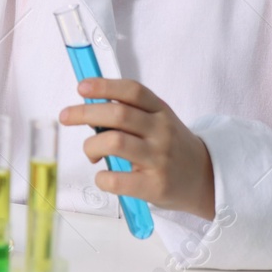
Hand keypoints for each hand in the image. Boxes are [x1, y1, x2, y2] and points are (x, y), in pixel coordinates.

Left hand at [59, 78, 215, 220]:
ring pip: (115, 143)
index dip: (105, 86)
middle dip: (84, 113)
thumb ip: (130, 113)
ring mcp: (160, 159)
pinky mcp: (155, 186)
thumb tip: (87, 108)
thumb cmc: (171, 147)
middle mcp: (162, 132)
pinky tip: (103, 176)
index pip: (133, 91)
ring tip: (92, 152)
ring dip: (92, 146)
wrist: (206, 179)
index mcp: (161, 111)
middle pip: (118, 115)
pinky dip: (102, 178)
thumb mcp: (159, 122)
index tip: (82, 87)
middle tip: (66, 116)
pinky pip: (118, 180)